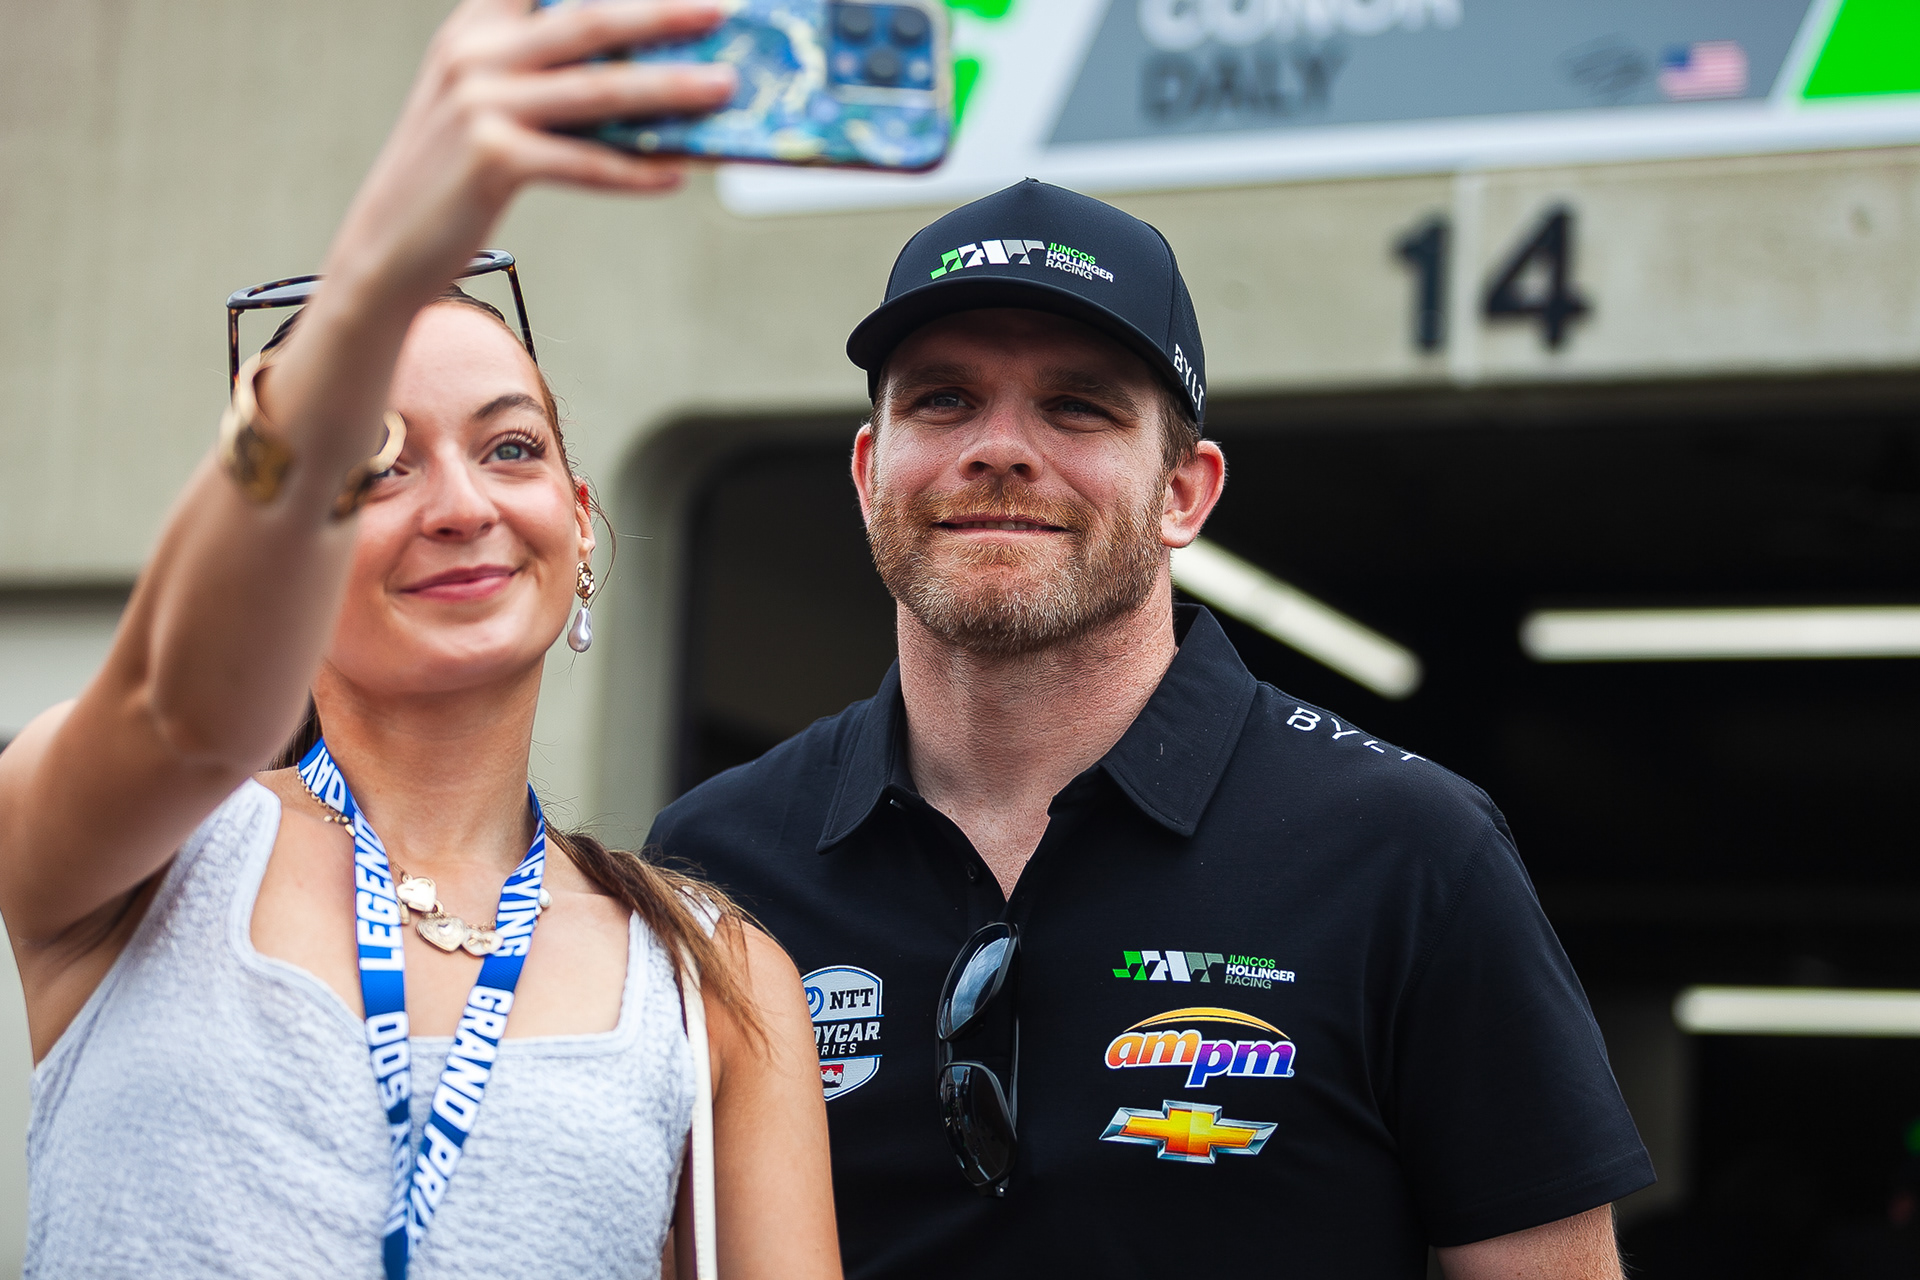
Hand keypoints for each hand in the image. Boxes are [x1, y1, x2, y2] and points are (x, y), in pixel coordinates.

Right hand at [324, 0, 736, 307]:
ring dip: (671, 89)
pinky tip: (676, 174)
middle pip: (590, 22)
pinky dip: (636, 170)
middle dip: (663, 13)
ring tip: (724, 88)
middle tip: (721, 10)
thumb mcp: (485, 103)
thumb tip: (645, 75)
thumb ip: (545, 74)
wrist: (387, 247)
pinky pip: (587, 162)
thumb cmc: (453, 175)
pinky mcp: (493, 158)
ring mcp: (481, 104)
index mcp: (475, 26)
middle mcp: (475, 53)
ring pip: (600, 91)